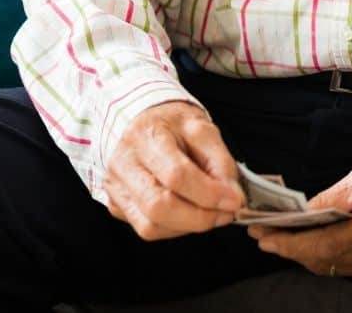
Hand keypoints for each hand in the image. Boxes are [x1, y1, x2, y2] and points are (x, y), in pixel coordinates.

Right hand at [103, 100, 244, 239]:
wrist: (140, 122)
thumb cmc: (171, 125)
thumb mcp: (202, 129)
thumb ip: (219, 161)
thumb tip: (231, 195)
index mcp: (146, 137)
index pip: (176, 175)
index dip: (209, 193)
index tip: (235, 200)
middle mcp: (124, 164)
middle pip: (159, 206)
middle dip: (199, 217)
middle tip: (225, 213)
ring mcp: (116, 188)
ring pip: (150, 225)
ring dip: (188, 226)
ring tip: (210, 213)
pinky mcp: (117, 204)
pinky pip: (147, 229)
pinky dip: (174, 228)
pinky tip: (189, 214)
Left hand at [249, 149, 351, 283]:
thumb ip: (328, 200)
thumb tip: (296, 214)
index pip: (322, 243)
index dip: (288, 242)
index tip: (262, 234)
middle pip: (322, 259)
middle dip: (289, 247)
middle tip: (262, 234)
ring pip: (330, 266)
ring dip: (303, 253)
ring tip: (278, 237)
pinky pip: (343, 267)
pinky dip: (323, 256)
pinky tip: (308, 243)